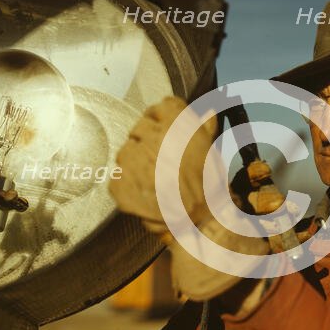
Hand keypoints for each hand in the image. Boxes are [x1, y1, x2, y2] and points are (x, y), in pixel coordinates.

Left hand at [109, 96, 216, 233]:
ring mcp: (131, 159)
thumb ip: (203, 128)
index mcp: (175, 123)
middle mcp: (151, 136)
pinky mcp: (119, 181)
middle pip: (139, 129)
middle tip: (162, 163)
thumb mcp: (210, 151)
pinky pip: (119, 176)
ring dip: (136, 164)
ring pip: (126, 153)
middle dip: (148, 143)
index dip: (162, 119)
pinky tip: (147, 193)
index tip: (165, 131)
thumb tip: (208, 112)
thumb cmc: (208, 186)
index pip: (159, 108)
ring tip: (156, 181)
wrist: (199, 221)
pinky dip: (129, 184)